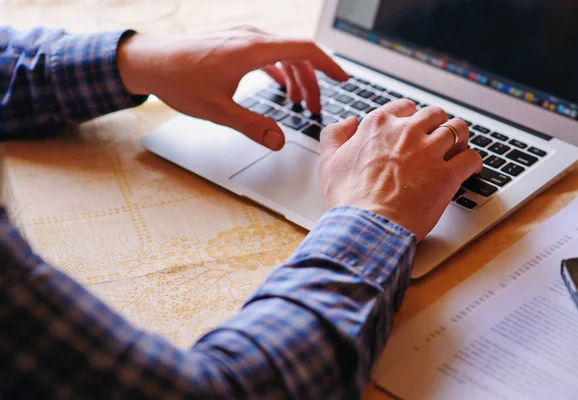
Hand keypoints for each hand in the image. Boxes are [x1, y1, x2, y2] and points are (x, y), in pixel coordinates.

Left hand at [116, 26, 348, 149]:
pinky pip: (267, 52)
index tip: (344, 79)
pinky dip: (279, 70)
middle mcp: (251, 37)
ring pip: (283, 53)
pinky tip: (279, 86)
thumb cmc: (178, 80)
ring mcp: (242, 36)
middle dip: (312, 81)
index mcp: (253, 49)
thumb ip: (253, 126)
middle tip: (315, 107)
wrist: (148, 61)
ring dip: (295, 77)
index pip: (305, 50)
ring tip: (299, 103)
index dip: (329, 65)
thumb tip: (279, 141)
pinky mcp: (234, 41)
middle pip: (297, 55)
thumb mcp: (218, 110)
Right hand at [319, 101, 482, 240]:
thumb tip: (348, 123)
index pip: (404, 108)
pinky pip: (471, 158)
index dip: (410, 119)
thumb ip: (335, 135)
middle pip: (434, 114)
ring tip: (457, 150)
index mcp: (378, 126)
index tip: (412, 129)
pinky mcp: (447, 175)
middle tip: (436, 140)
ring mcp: (429, 151)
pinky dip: (473, 162)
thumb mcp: (329, 162)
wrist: (364, 227)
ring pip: (457, 129)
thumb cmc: (346, 200)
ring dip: (459, 138)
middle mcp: (406, 132)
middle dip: (437, 125)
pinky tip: (469, 169)